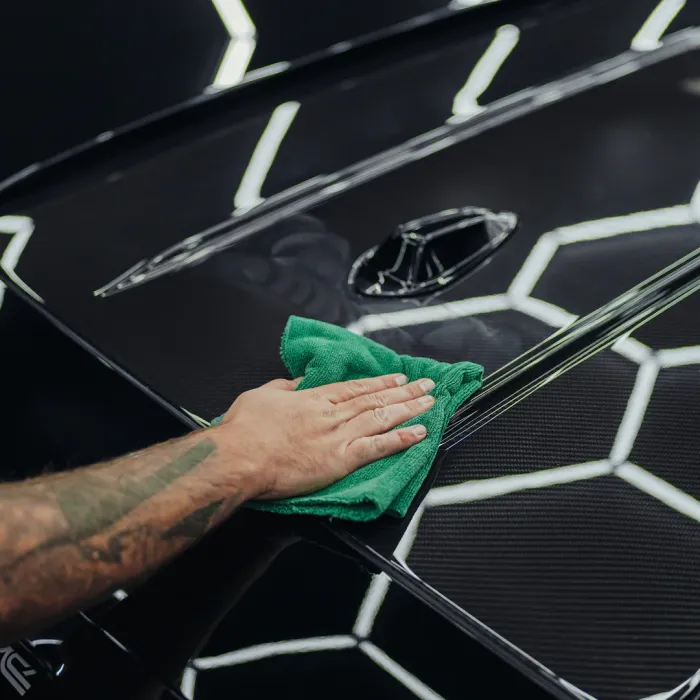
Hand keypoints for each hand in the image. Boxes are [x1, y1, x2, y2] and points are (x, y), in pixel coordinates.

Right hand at [213, 374, 434, 499]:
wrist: (240, 457)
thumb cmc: (245, 430)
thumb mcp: (262, 396)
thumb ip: (284, 388)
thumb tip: (297, 383)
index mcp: (314, 397)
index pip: (355, 387)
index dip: (380, 382)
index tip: (398, 378)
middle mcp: (332, 413)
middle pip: (375, 398)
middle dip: (404, 391)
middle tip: (427, 385)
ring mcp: (339, 435)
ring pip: (382, 417)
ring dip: (409, 408)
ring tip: (430, 403)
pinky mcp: (341, 459)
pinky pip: (378, 447)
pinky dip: (401, 439)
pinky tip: (419, 434)